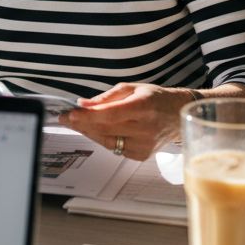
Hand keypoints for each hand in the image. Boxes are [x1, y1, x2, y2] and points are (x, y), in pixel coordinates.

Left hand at [59, 83, 192, 161]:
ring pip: (107, 141)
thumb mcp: (133, 89)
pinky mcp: (142, 155)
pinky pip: (114, 148)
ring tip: (75, 123)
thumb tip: (84, 105)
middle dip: (82, 123)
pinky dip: (102, 139)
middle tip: (65, 118)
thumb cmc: (156, 99)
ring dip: (88, 132)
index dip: (88, 116)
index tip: (71, 113)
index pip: (110, 114)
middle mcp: (145, 128)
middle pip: (105, 129)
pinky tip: (94, 131)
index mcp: (144, 107)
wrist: (178, 115)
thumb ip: (107, 97)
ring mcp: (144, 145)